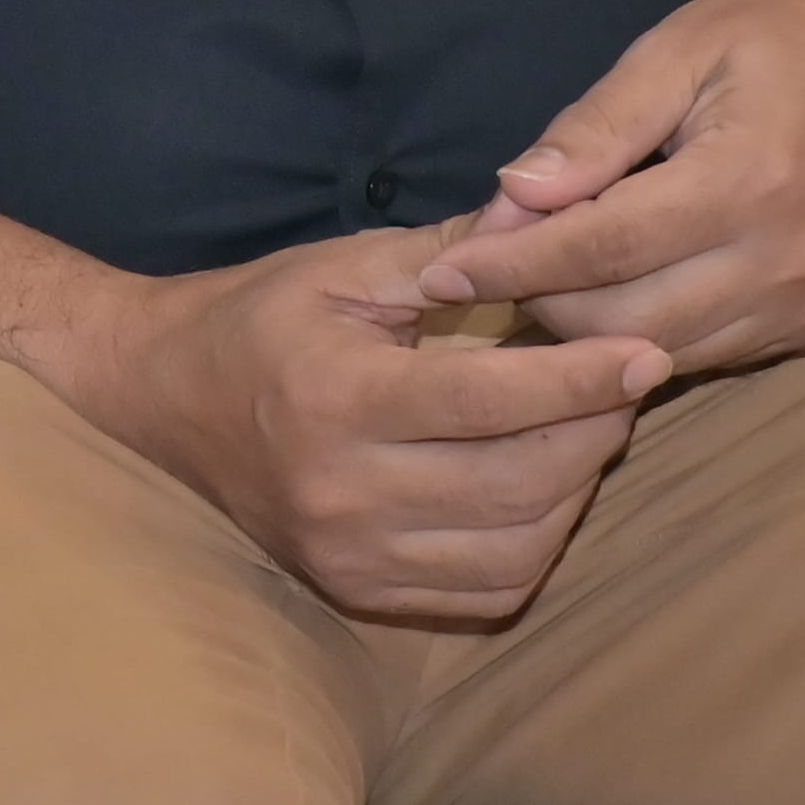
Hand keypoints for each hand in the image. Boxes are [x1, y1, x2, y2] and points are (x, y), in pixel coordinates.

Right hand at [39, 230, 669, 627]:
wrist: (160, 397)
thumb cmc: (259, 316)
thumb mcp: (344, 264)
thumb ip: (450, 248)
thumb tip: (545, 212)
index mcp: (336, 397)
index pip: (486, 402)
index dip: (577, 381)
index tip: (644, 355)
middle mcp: (342, 492)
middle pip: (515, 485)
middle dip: (592, 433)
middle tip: (625, 381)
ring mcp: (350, 554)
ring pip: (513, 550)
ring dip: (573, 492)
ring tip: (585, 428)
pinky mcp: (358, 590)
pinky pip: (484, 593)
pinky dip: (533, 544)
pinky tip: (538, 487)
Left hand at [415, 0, 804, 376]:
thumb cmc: (779, 38)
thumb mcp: (677, 49)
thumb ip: (595, 129)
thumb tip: (513, 194)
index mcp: (747, 181)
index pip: (600, 250)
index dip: (513, 264)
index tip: (445, 271)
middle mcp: (785, 260)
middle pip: (623, 322)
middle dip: (542, 301)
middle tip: (493, 262)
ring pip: (661, 353)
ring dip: (588, 329)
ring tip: (543, 278)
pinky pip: (709, 355)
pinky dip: (647, 334)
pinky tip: (615, 291)